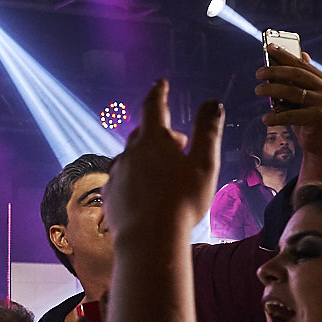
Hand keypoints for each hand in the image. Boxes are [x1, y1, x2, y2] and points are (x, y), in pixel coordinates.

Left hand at [105, 80, 224, 240]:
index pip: (153, 107)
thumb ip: (207, 132)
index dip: (158, 93)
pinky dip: (134, 178)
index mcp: (152, 140)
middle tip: (178, 141)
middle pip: (142, 134)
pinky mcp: (109, 196)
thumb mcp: (204, 164)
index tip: (160, 83)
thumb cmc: (182, 201)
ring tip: (162, 169)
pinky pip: (121, 179)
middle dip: (159, 133)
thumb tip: (212, 102)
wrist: (149, 239)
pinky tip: (144, 192)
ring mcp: (115, 175)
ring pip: (130, 157)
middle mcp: (128, 153)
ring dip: (145, 157)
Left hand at [256, 45, 321, 180]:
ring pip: (292, 92)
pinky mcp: (317, 118)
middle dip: (274, 71)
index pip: (300, 63)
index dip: (284, 54)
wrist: (320, 142)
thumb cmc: (306, 116)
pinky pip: (291, 115)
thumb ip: (298, 79)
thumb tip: (298, 54)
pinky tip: (265, 119)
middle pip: (296, 75)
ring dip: (271, 90)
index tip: (268, 46)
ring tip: (257, 90)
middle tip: (258, 73)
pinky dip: (275, 116)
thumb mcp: (303, 96)